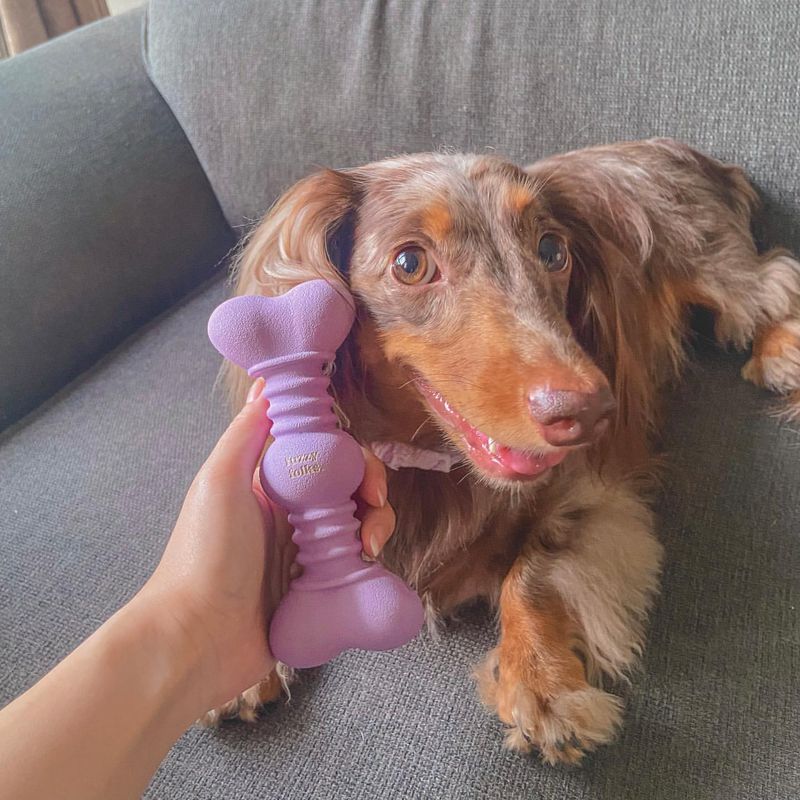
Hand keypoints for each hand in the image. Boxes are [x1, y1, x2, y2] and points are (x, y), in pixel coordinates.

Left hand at [137, 377, 393, 711]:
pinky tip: (368, 565)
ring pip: (359, 525)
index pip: (322, 454)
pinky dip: (370, 560)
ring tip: (371, 546)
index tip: (361, 466)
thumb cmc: (205, 553)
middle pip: (349, 488)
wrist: (197, 638)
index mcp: (269, 485)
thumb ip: (247, 433)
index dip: (349, 453)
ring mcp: (306, 554)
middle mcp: (291, 515)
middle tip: (374, 504)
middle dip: (371, 489)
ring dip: (377, 524)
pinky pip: (356, 566)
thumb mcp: (219, 481)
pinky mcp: (319, 589)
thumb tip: (267, 383)